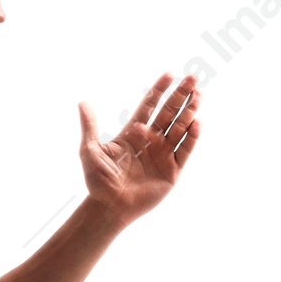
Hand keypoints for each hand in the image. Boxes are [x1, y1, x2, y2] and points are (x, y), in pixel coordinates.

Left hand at [78, 72, 201, 225]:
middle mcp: (151, 141)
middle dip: (180, 96)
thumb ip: (90, 126)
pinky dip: (191, 137)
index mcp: (133, 133)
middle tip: (192, 78)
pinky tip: (196, 122)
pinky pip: (184, 151)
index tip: (170, 74)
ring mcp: (163, 155)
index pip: (149, 106)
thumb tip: (82, 102)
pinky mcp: (171, 171)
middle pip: (169, 113)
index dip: (159, 90)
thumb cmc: (97, 181)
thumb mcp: (90, 151)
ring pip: (180, 128)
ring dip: (189, 111)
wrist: (108, 207)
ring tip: (198, 95)